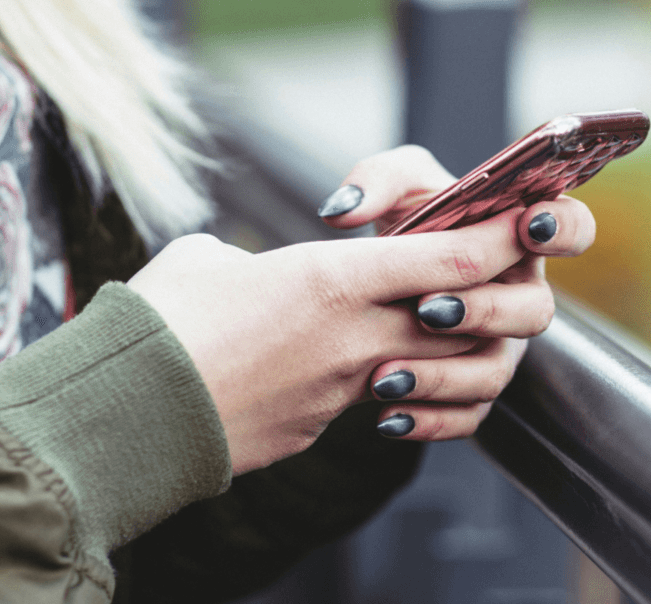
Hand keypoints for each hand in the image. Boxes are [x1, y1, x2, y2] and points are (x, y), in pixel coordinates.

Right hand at [128, 207, 539, 474]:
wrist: (127, 413)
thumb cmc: (158, 321)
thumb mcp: (207, 260)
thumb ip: (253, 259)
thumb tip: (250, 274)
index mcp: (331, 279)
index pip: (451, 258)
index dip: (498, 238)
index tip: (523, 221)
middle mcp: (352, 338)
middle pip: (463, 319)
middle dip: (489, 298)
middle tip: (484, 277)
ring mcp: (341, 391)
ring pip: (430, 368)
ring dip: (443, 350)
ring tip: (421, 331)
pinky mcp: (318, 429)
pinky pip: (378, 405)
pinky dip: (388, 389)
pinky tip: (361, 376)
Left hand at [317, 145, 595, 440]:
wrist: (374, 284)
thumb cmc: (405, 222)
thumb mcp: (394, 187)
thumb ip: (376, 180)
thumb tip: (344, 211)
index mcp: (519, 236)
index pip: (572, 228)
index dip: (562, 228)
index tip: (528, 225)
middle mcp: (519, 295)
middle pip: (535, 311)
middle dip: (484, 310)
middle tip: (428, 308)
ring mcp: (500, 348)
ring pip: (494, 372)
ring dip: (443, 375)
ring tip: (386, 374)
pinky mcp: (473, 391)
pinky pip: (466, 417)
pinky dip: (427, 420)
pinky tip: (387, 416)